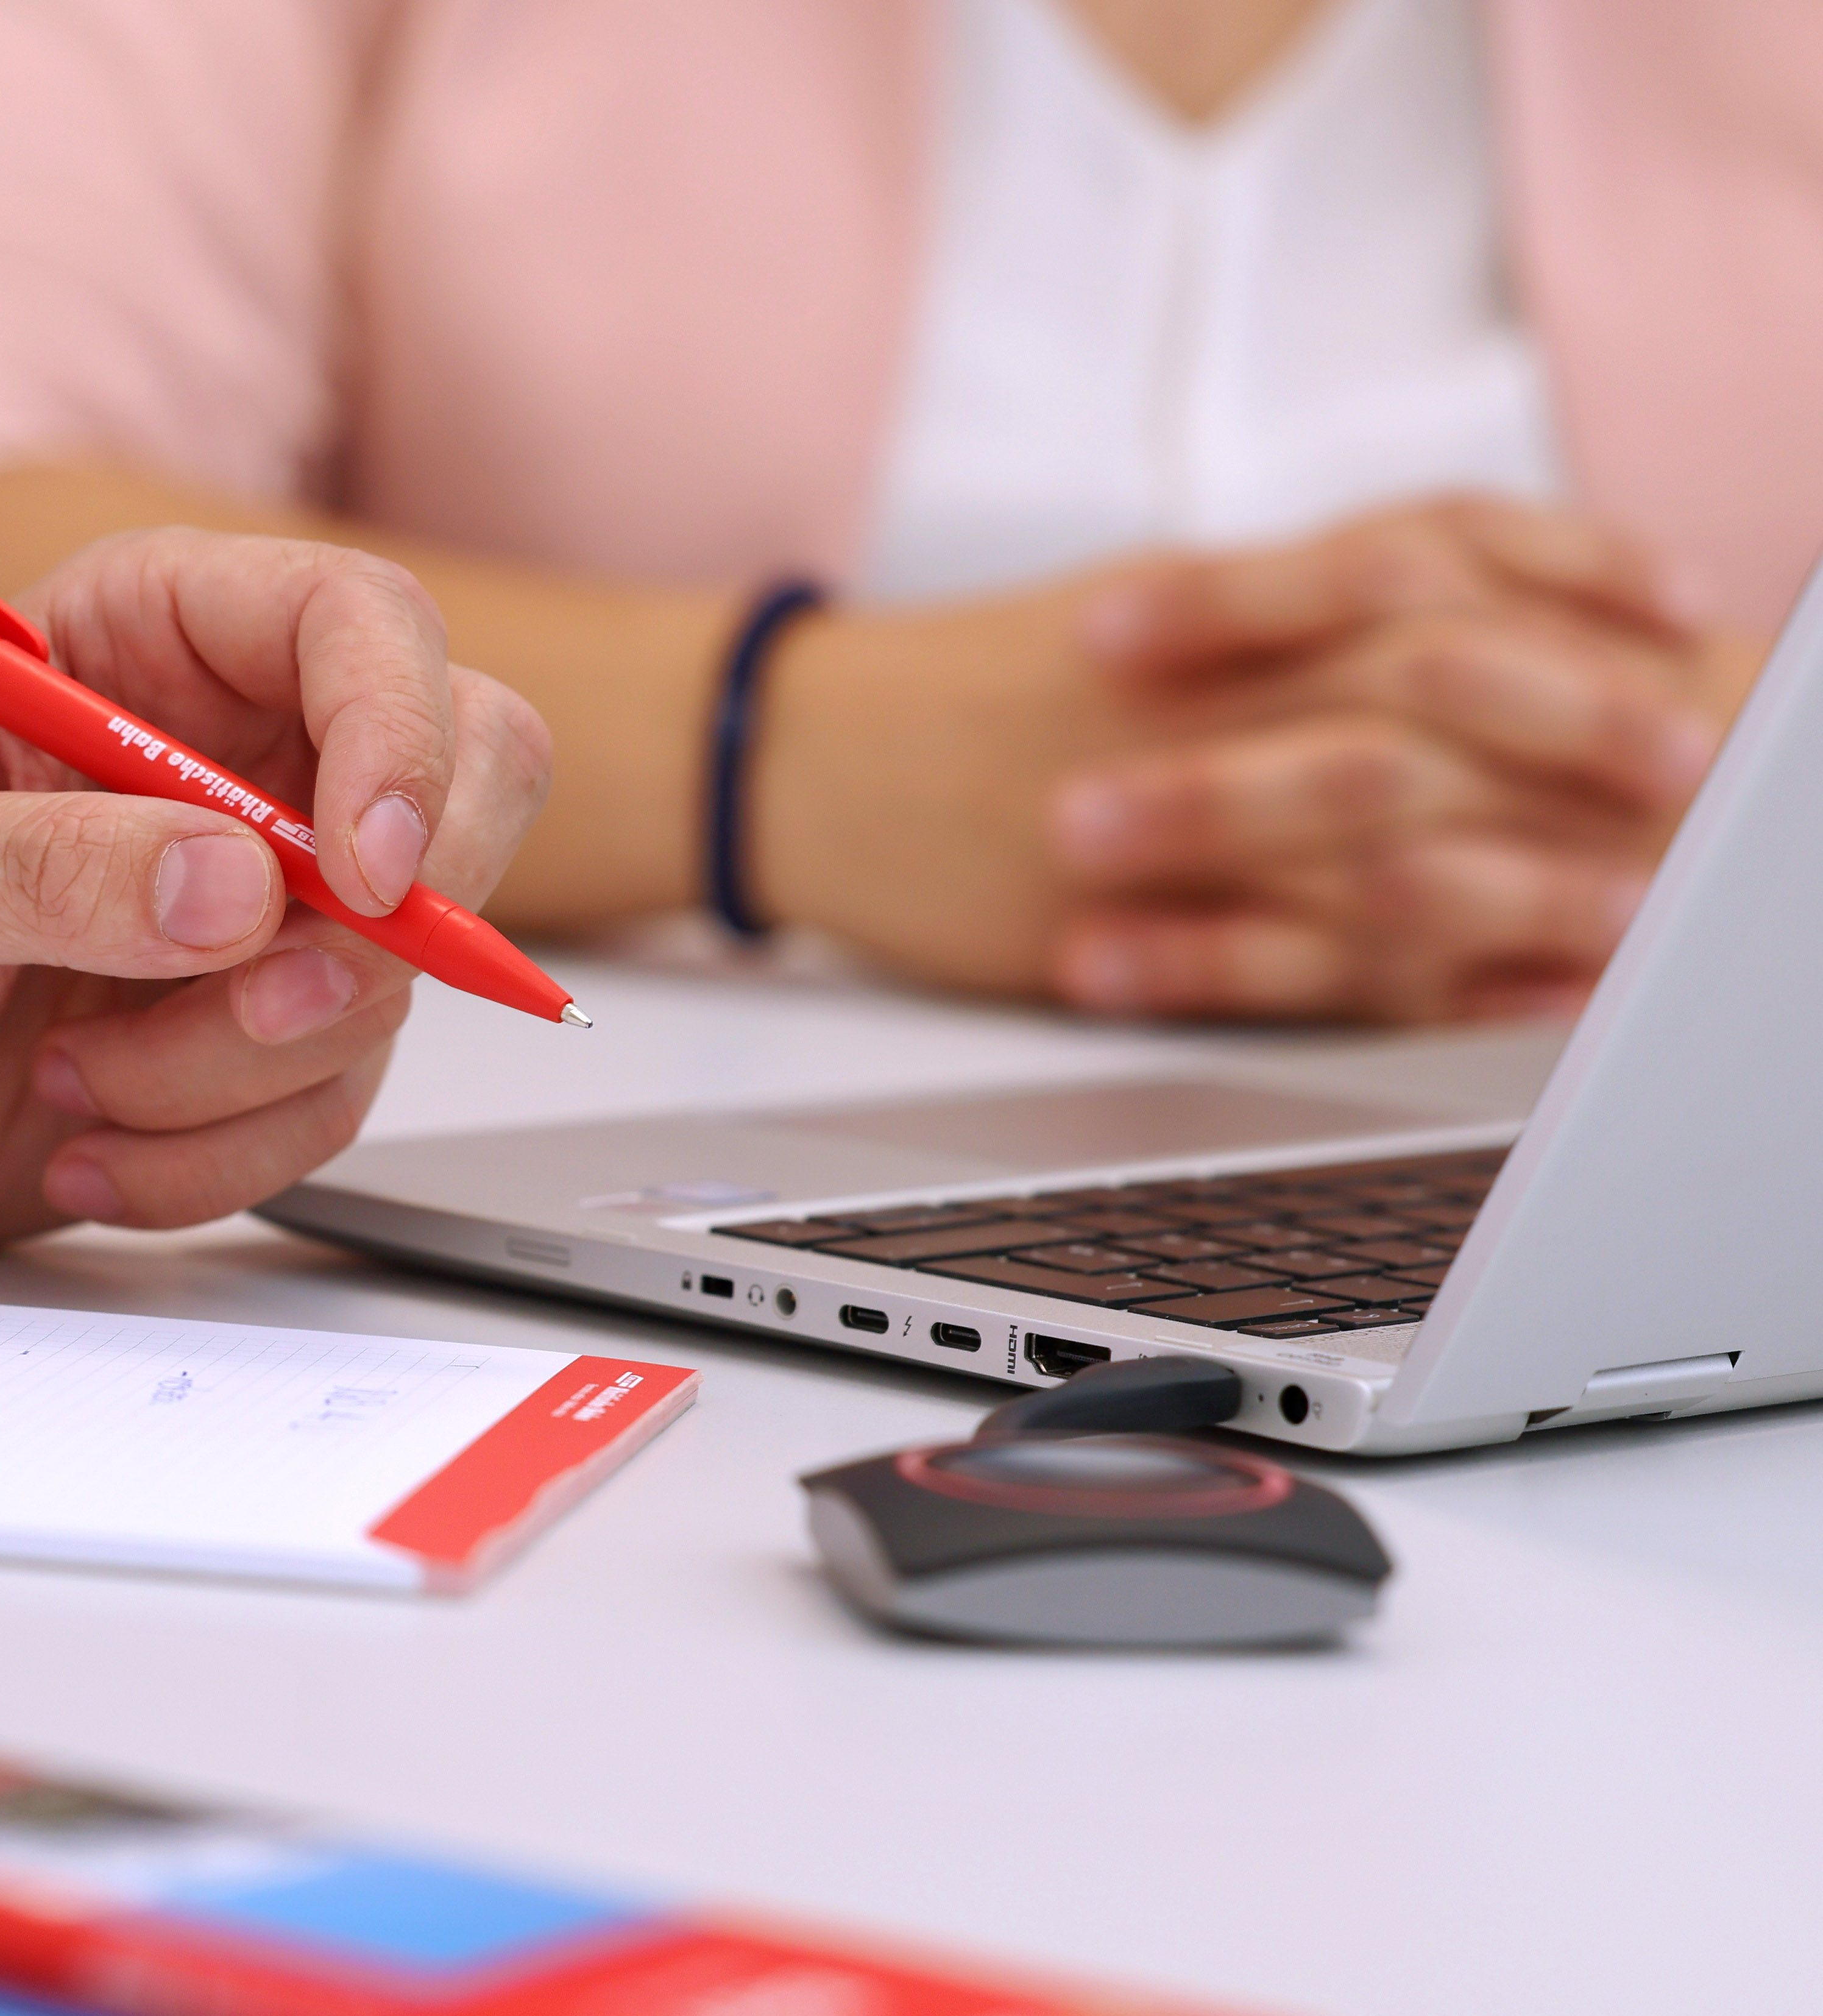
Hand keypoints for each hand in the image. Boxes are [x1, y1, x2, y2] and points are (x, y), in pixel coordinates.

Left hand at [0, 527, 551, 1246]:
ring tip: (68, 1078)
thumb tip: (234, 888)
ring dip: (236, 1072)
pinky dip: (212, 1154)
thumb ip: (46, 869)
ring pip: (389, 982)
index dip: (401, 733)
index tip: (363, 871)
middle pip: (463, 785)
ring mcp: (268, 906)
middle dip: (379, 930)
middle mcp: (239, 758)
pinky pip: (329, 1106)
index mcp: (148, 641)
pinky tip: (83, 1149)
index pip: (358, 623)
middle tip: (246, 1005)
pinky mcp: (261, 1039)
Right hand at [742, 497, 1761, 1021]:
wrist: (794, 758)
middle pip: (1439, 686)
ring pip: (1389, 829)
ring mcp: (1168, 810)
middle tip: (1689, 755)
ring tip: (1638, 895)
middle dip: (1583, 721)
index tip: (1669, 598)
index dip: (1570, 573)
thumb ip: (1268, 614)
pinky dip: (1425, 979)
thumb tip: (1428, 610)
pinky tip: (1511, 995)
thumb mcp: (1122, 614)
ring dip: (1533, 861)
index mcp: (1213, 606)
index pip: (1431, 552)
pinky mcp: (1130, 922)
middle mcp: (1204, 694)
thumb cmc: (950, 693)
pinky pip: (1302, 958)